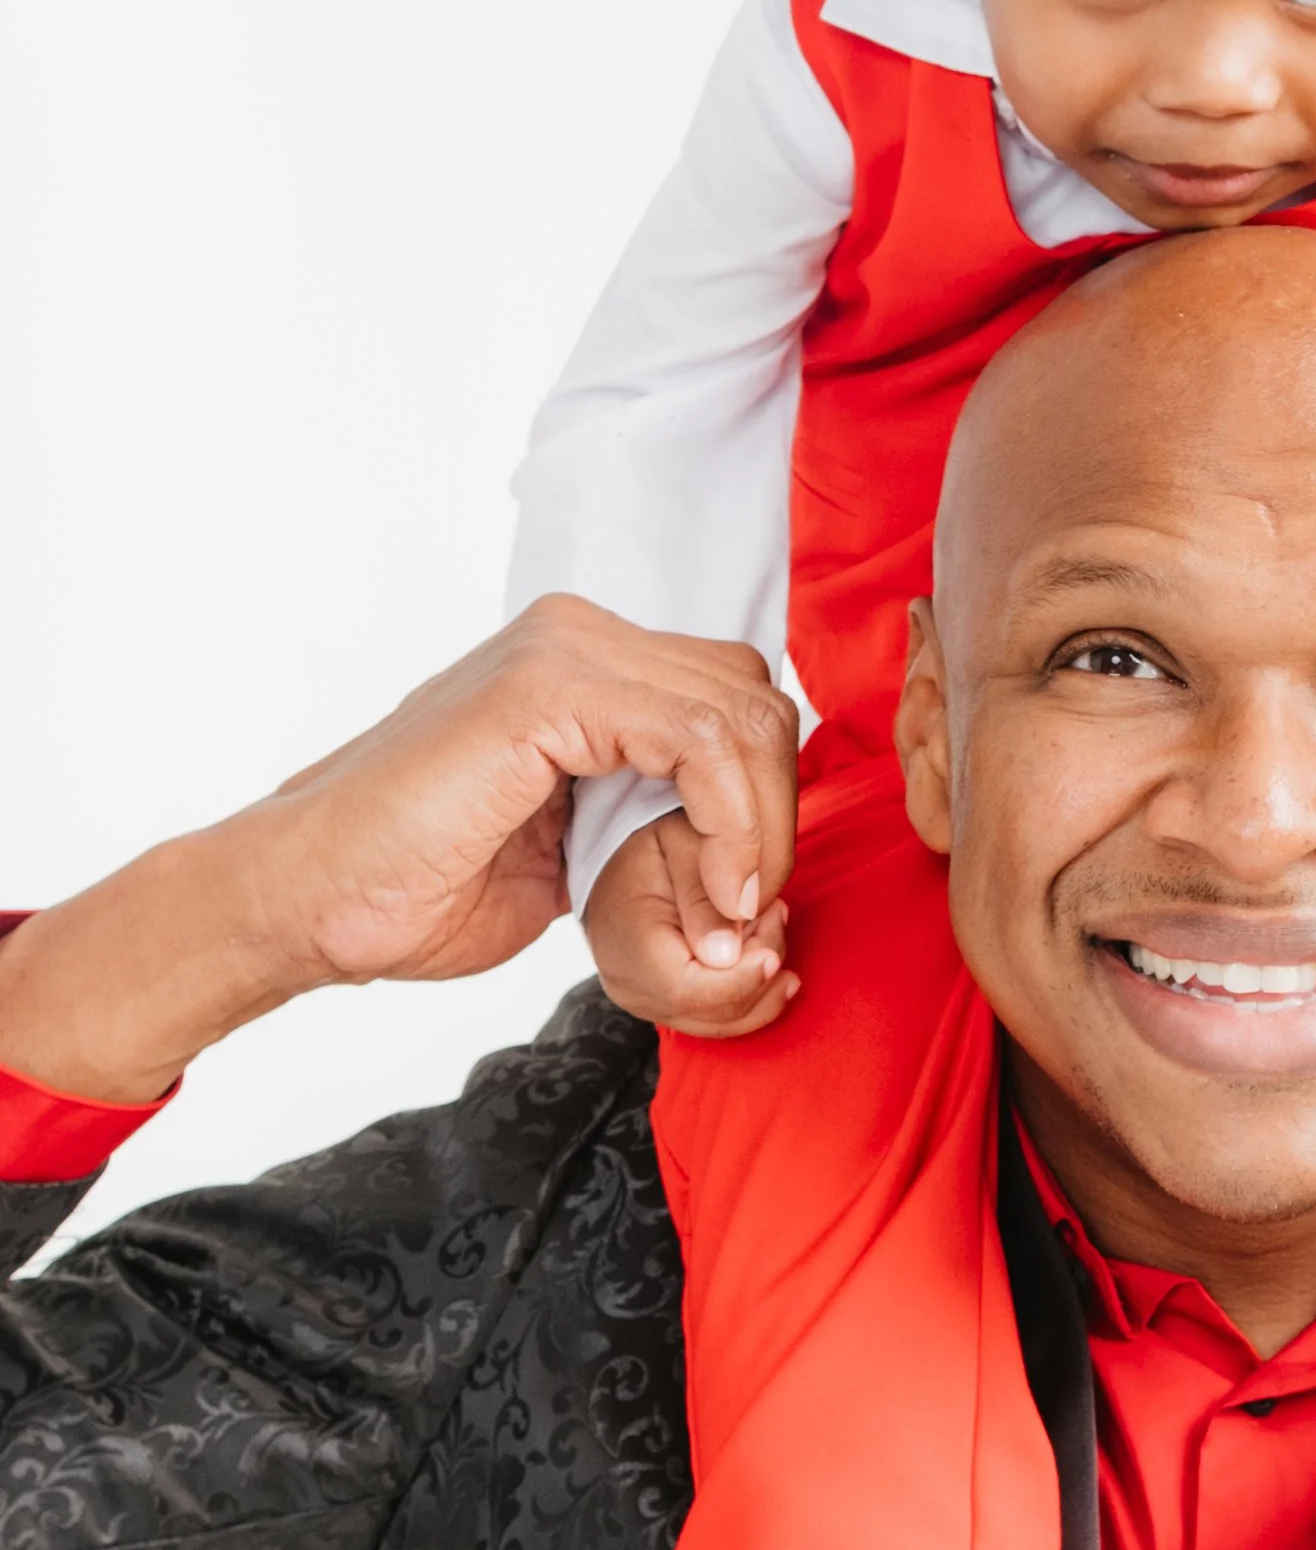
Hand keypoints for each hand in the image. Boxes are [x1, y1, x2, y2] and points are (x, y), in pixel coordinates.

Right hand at [0, 597, 798, 1104]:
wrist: (307, 901)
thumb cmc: (416, 883)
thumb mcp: (570, 845)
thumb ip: (647, 815)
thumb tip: (737, 841)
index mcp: (584, 662)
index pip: (733, 700)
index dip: (766, 799)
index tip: (752, 897)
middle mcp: (577, 635)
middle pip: (749, 696)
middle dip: (774, 811)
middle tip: (750, 910)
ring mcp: (560, 650)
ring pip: (738, 711)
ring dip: (760, 826)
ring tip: (732, 914)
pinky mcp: (545, 689)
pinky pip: (697, 736)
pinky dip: (731, 821)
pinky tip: (717, 890)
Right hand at [584, 813, 797, 1039]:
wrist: (621, 858)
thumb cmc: (654, 844)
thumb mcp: (682, 845)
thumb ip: (706, 898)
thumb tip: (728, 958)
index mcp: (629, 945)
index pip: (689, 991)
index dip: (740, 982)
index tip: (774, 955)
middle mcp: (631, 985)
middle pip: (712, 1012)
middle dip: (759, 974)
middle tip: (776, 914)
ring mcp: (646, 1001)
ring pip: (722, 1022)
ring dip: (762, 983)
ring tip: (771, 923)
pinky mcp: (665, 1004)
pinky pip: (718, 1018)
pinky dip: (753, 992)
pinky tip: (768, 955)